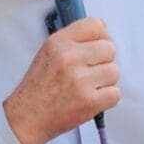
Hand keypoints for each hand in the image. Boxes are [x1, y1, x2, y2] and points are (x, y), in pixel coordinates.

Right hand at [4, 17, 120, 143]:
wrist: (27, 117)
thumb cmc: (39, 87)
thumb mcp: (48, 53)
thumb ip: (73, 41)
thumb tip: (102, 35)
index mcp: (59, 42)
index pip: (97, 25)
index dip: (101, 37)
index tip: (96, 48)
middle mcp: (69, 57)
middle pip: (110, 48)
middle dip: (103, 61)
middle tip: (90, 72)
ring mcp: (80, 80)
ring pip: (115, 71)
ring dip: (105, 81)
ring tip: (88, 87)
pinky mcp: (89, 101)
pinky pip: (115, 93)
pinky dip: (106, 99)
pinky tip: (90, 99)